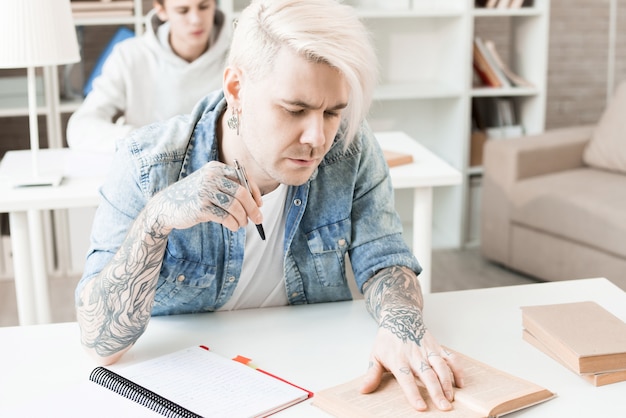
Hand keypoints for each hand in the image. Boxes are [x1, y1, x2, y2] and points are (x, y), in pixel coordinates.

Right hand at [145, 161, 262, 232]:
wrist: (166, 206)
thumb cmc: (193, 196)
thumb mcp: (209, 184)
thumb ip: (229, 188)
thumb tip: (256, 202)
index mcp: (215, 168)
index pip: (243, 176)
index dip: (254, 191)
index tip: (259, 204)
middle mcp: (210, 177)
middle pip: (241, 193)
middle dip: (253, 208)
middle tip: (258, 219)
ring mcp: (204, 191)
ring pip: (235, 206)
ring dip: (243, 218)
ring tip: (242, 224)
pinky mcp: (200, 207)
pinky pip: (225, 217)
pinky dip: (233, 224)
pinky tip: (233, 226)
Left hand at [361, 325, 463, 410]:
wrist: (400, 316)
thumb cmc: (387, 339)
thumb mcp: (375, 355)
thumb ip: (372, 374)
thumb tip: (363, 390)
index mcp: (398, 359)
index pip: (406, 379)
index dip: (413, 393)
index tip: (421, 407)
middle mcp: (415, 355)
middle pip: (428, 375)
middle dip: (437, 392)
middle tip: (444, 407)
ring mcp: (428, 350)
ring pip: (441, 367)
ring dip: (448, 383)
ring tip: (451, 398)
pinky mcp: (437, 347)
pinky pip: (450, 358)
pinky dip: (457, 370)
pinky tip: (460, 383)